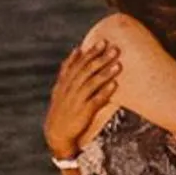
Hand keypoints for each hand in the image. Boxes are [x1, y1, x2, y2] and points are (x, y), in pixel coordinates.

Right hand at [44, 40, 119, 159]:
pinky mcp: (83, 112)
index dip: (91, 52)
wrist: (57, 132)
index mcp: (65, 81)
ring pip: (91, 84)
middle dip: (101, 59)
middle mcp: (70, 89)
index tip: (103, 42)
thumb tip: (77, 49)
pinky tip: (114, 85)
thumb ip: (68, 68)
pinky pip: (95, 100)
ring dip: (105, 73)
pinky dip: (104, 92)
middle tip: (114, 49)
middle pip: (86, 71)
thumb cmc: (62, 106)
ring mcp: (76, 100)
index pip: (79, 63)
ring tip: (118, 65)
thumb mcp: (60, 86)